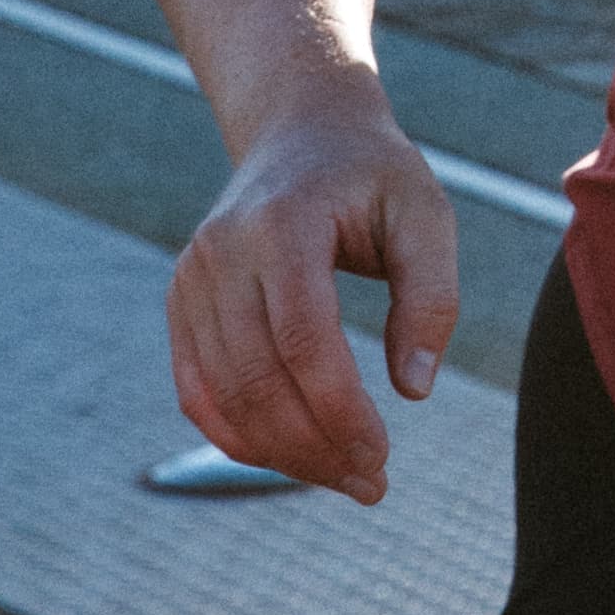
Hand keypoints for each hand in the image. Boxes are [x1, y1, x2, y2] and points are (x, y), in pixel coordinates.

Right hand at [166, 84, 459, 504]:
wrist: (301, 129)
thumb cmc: (374, 176)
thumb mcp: (426, 214)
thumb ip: (432, 296)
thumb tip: (413, 390)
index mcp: (282, 224)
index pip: (302, 340)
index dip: (340, 412)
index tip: (383, 457)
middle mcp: (222, 251)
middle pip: (258, 379)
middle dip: (315, 448)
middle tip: (372, 484)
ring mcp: (191, 278)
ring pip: (224, 397)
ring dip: (282, 454)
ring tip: (345, 477)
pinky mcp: (181, 301)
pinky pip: (198, 390)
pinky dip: (238, 436)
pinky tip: (292, 457)